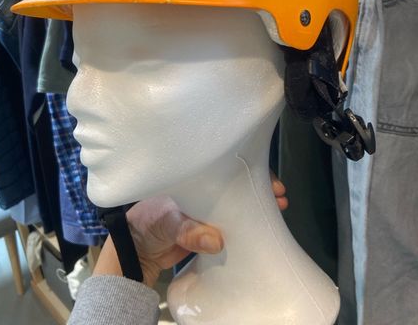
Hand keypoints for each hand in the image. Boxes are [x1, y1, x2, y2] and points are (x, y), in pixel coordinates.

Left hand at [93, 174, 286, 286]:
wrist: (139, 251)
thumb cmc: (147, 224)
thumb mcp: (166, 223)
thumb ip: (188, 231)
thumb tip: (216, 240)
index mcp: (193, 178)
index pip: (224, 166)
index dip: (247, 170)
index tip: (266, 180)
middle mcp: (204, 189)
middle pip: (237, 181)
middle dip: (259, 185)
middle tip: (278, 195)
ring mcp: (210, 207)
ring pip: (238, 200)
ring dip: (257, 203)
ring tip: (278, 208)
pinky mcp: (212, 226)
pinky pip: (235, 221)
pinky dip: (249, 222)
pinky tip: (263, 226)